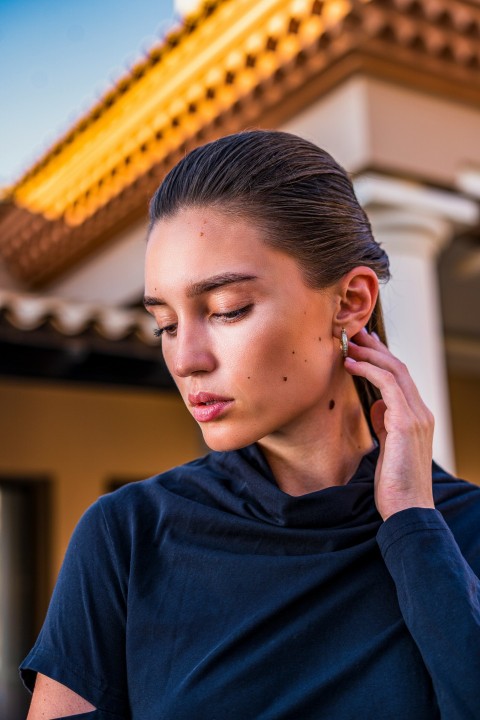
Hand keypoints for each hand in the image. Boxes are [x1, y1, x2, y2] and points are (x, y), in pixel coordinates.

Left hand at [344, 328, 434, 520]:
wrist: (408, 510)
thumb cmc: (395, 484)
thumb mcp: (388, 448)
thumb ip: (385, 425)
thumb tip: (375, 407)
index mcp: (418, 417)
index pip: (401, 379)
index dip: (382, 360)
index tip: (364, 347)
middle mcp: (421, 413)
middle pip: (400, 368)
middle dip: (376, 349)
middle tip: (355, 335)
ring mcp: (416, 416)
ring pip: (395, 372)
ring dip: (370, 354)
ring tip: (348, 344)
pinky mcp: (406, 424)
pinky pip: (388, 386)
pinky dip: (369, 371)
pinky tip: (351, 364)